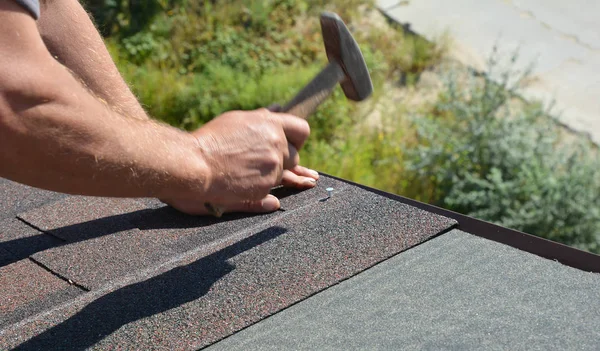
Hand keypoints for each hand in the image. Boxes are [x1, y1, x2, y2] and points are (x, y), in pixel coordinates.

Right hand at [161, 108, 317, 214]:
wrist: (195, 164)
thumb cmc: (212, 140)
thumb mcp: (237, 120)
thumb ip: (262, 117)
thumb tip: (279, 108)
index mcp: (271, 124)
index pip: (302, 130)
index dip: (296, 139)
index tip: (288, 143)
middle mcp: (276, 144)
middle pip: (294, 156)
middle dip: (282, 159)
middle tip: (259, 160)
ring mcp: (273, 167)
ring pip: (283, 173)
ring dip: (270, 173)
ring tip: (245, 169)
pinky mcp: (266, 186)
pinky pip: (271, 188)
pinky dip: (260, 186)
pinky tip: (242, 180)